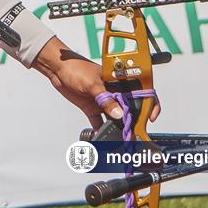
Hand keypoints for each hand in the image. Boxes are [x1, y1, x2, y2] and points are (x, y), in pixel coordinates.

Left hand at [31, 37, 161, 128]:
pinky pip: (99, 121)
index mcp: (119, 83)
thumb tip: (118, 114)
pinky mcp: (91, 107)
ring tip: (121, 139)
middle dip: (134, 122)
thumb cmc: (76, 67)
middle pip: (129, 109)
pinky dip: (101, 130)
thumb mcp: (92, 84)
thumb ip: (105, 99)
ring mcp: (103, 101)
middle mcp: (114, 93)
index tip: (150, 118)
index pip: (141, 93)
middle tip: (135, 134)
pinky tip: (102, 137)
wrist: (57, 68)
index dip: (150, 105)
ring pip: (115, 118)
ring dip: (119, 128)